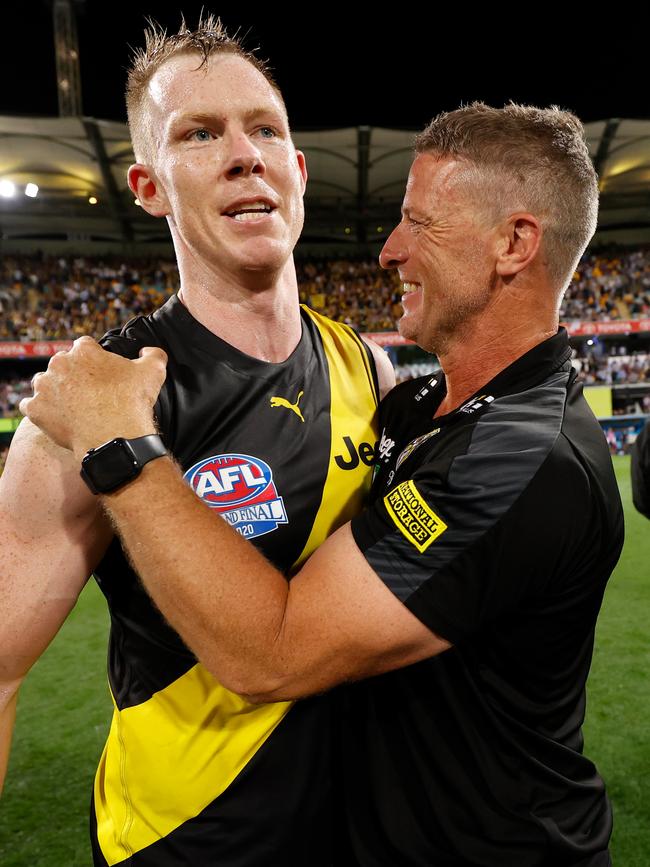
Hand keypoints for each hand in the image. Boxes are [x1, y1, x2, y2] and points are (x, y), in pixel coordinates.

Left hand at [19, 337, 167, 457]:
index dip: (94, 360)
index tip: (101, 375)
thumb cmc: (133, 404)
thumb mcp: (154, 372)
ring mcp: (45, 387)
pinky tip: (58, 417)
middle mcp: (60, 364)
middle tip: (90, 393)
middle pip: (63, 364)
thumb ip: (153, 355)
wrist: (116, 439)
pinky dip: (43, 411)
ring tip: (74, 407)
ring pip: (46, 383)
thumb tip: (148, 352)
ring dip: (56, 391)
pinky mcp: (36, 409)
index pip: (85, 347)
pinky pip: (32, 406)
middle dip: (74, 375)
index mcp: (84, 351)